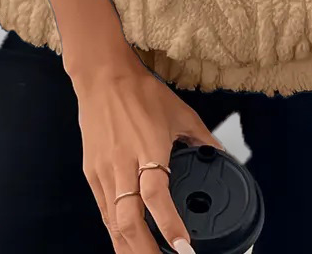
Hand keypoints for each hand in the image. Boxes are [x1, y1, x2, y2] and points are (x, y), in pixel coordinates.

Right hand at [70, 61, 225, 253]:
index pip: (156, 195)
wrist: (102, 76)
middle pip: (128, 220)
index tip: (184, 248)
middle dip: (145, 251)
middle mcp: (123, 165)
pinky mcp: (91, 173)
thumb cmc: (141, 92)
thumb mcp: (180, 111)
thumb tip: (220, 153)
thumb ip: (202, 137)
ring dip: (127, 247)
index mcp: (147, 149)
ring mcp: (104, 172)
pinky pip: (103, 210)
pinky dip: (114, 230)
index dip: (169, 225)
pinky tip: (125, 242)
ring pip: (112, 222)